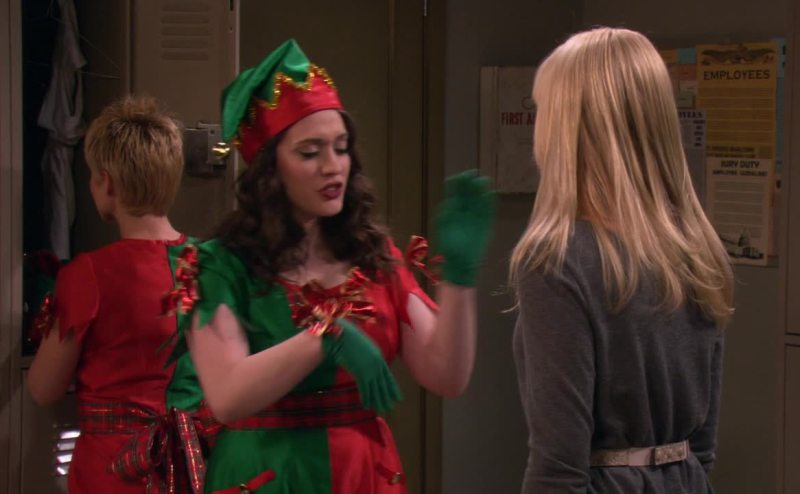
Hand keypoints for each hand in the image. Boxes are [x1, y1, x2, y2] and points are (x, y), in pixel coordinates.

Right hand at [321, 318, 401, 412]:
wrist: (343, 336)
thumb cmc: (350, 337)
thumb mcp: (364, 346)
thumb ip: (369, 355)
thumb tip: (369, 362)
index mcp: (378, 357)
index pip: (388, 376)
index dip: (393, 388)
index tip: (397, 397)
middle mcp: (376, 365)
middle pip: (383, 384)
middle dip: (387, 396)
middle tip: (390, 407)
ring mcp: (369, 369)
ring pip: (375, 388)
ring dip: (377, 400)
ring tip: (382, 409)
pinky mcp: (360, 373)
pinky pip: (364, 388)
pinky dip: (366, 397)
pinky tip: (367, 405)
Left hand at [435, 170, 495, 285]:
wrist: (461, 263)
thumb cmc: (449, 246)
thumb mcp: (444, 228)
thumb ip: (447, 213)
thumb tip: (450, 201)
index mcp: (452, 208)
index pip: (455, 190)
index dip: (458, 182)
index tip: (461, 177)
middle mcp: (464, 209)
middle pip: (468, 191)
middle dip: (470, 182)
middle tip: (474, 175)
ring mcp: (475, 215)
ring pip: (479, 197)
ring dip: (481, 189)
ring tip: (483, 181)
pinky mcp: (486, 222)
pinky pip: (489, 209)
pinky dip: (490, 201)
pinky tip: (491, 194)